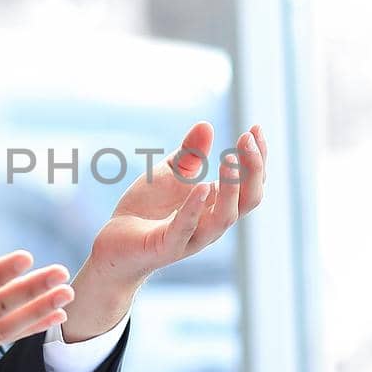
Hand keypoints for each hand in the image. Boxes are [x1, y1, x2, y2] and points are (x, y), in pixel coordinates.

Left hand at [63, 122, 266, 340]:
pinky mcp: (166, 246)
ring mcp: (191, 237)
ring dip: (231, 188)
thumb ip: (190, 154)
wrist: (114, 243)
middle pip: (249, 201)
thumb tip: (206, 125)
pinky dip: (195, 207)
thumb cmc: (146, 210)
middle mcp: (211, 224)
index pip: (251, 184)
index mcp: (216, 206)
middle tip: (246, 138)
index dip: (258, 158)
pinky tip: (202, 186)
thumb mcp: (169, 174)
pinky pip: (185, 228)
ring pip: (224, 218)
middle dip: (253, 169)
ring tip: (230, 159)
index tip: (255, 127)